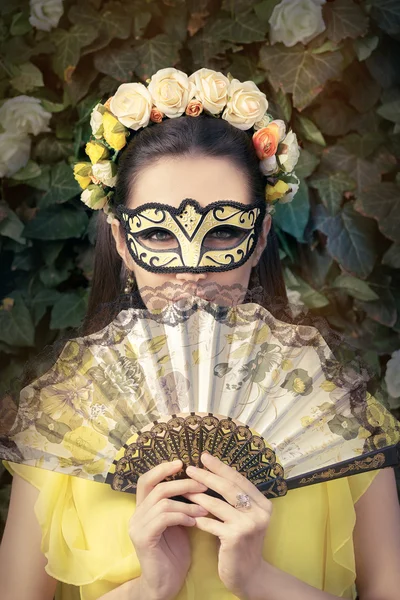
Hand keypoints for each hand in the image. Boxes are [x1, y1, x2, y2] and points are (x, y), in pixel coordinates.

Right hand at [128, 460, 208, 599]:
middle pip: (155, 486)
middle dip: (181, 483)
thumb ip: (179, 505)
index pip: (146, 480)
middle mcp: (136, 515)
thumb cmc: (174, 554)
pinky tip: (194, 522)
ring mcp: (137, 526)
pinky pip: (164, 518)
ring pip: (162, 501)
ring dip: (187, 502)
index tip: (181, 463)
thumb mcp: (177, 523)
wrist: (165, 585)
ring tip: (204, 508)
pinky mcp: (143, 539)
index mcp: (143, 509)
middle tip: (202, 485)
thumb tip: (196, 483)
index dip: (162, 469)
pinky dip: (181, 516)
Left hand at [183, 452, 271, 598]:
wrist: (250, 575)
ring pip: (217, 504)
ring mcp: (248, 525)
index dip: (221, 467)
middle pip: (229, 488)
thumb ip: (237, 500)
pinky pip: (211, 523)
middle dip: (207, 476)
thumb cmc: (244, 543)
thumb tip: (214, 474)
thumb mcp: (246, 518)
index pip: (239, 479)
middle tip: (190, 468)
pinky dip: (198, 518)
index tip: (204, 456)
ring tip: (183, 489)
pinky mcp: (235, 538)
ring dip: (197, 495)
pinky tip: (187, 514)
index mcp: (263, 503)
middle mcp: (259, 512)